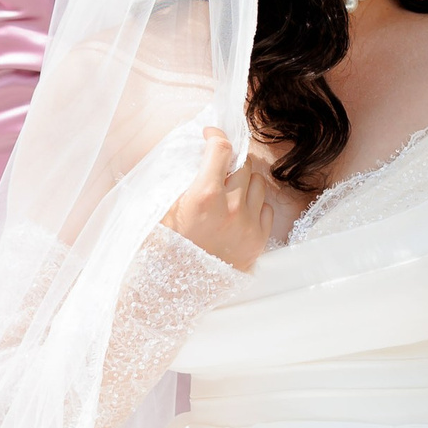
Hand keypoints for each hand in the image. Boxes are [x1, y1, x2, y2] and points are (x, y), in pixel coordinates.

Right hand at [162, 128, 274, 270]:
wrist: (173, 292)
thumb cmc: (162, 249)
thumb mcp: (160, 208)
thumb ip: (179, 177)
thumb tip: (195, 152)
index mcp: (204, 196)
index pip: (222, 149)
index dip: (216, 135)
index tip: (211, 135)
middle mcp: (232, 208)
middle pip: (244, 164)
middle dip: (230, 161)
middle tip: (217, 167)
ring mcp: (248, 226)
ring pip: (259, 184)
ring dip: (244, 182)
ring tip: (228, 191)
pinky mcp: (258, 242)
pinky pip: (267, 209)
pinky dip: (255, 205)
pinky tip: (238, 212)